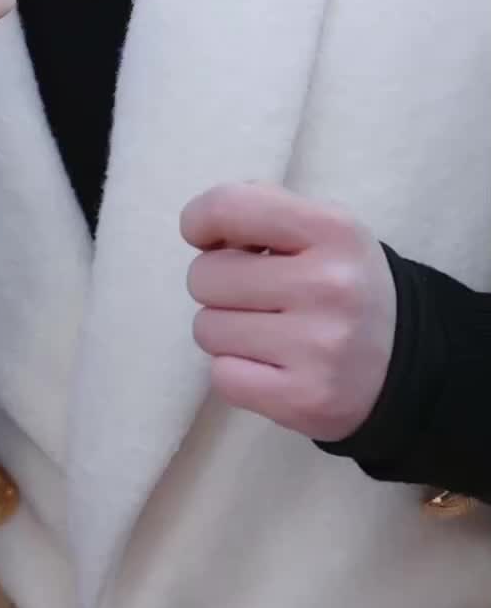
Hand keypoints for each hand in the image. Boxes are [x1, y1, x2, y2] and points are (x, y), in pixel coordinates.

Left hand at [181, 184, 396, 441]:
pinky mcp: (304, 400)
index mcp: (332, 230)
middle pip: (204, 277)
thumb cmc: (342, 282)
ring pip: (206, 329)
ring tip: (266, 331)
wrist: (408, 361)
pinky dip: (235, 371)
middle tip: (256, 295)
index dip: (200, 221)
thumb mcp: (322, 227)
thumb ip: (262, 208)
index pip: (227, 207)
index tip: (208, 238)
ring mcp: (318, 348)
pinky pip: (221, 376)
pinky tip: (270, 365)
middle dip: (218, 285)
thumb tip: (200, 226)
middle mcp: (328, 285)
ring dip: (225, 331)